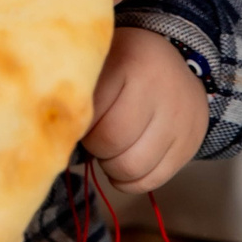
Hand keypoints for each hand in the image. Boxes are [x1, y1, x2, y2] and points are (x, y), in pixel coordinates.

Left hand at [85, 27, 208, 192]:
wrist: (175, 63)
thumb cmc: (121, 65)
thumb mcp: (99, 61)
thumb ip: (77, 89)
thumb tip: (52, 133)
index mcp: (128, 62)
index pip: (89, 111)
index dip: (76, 124)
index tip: (75, 119)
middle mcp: (159, 88)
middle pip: (112, 142)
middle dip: (95, 147)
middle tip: (93, 136)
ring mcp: (179, 118)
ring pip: (132, 167)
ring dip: (111, 167)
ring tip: (109, 150)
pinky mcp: (190, 143)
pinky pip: (152, 180)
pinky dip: (130, 181)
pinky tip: (124, 164)